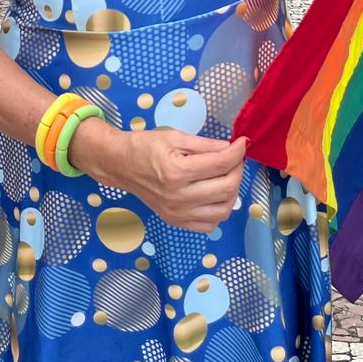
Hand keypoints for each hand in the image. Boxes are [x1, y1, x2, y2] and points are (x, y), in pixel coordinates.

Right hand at [73, 123, 247, 232]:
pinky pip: (209, 224)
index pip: (221, 164)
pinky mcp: (176, 221)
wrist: (120, 165)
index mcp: (177, 171)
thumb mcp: (175, 137)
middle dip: (238, 170)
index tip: (242, 143)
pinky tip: (214, 194)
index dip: (237, 151)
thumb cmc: (145, 146)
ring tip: (227, 176)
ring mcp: (177, 213)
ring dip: (232, 192)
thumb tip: (230, 148)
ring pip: (223, 210)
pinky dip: (219, 211)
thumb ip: (205, 144)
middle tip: (234, 158)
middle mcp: (179, 197)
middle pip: (226, 189)